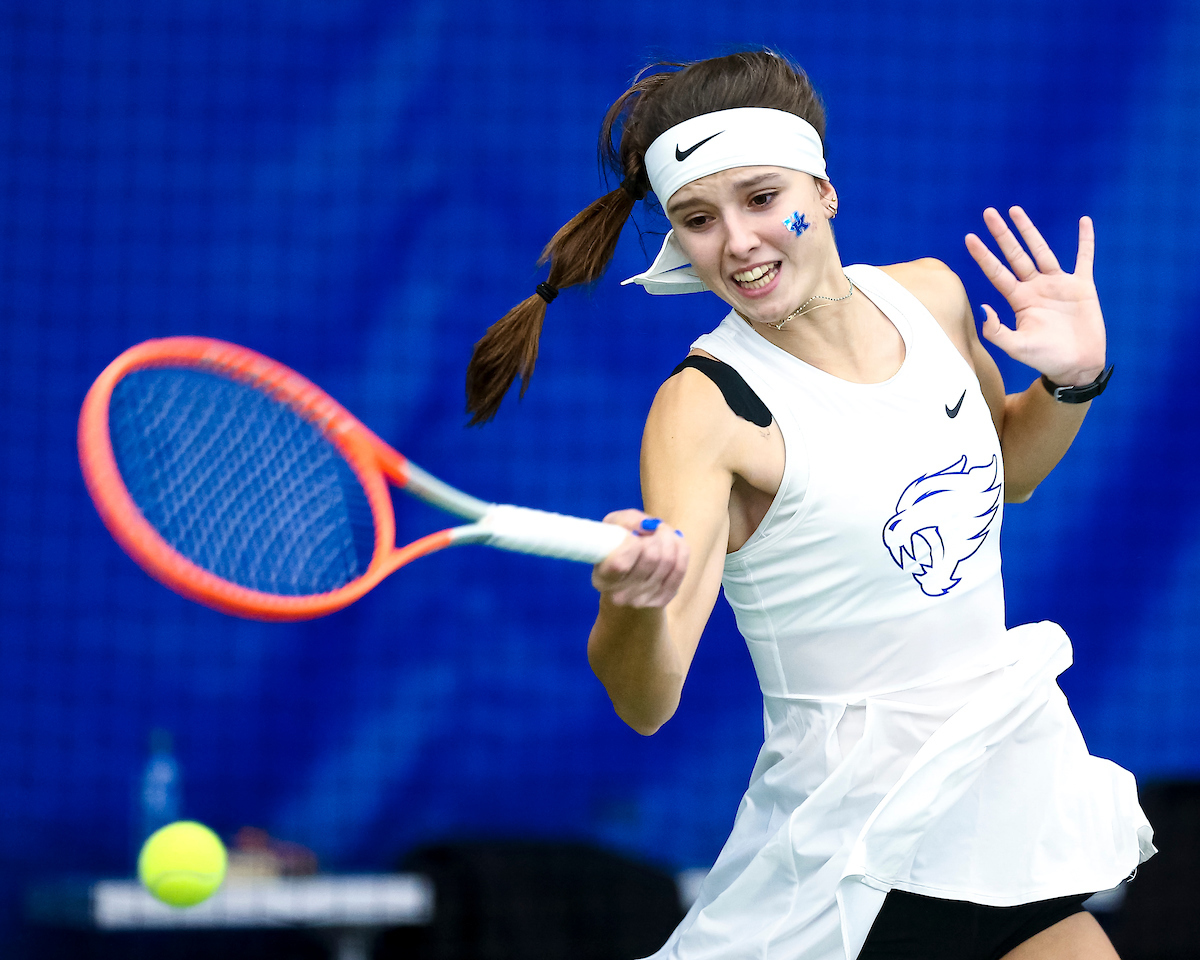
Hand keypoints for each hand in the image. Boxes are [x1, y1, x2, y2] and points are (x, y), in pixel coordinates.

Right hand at [592, 509, 688, 607]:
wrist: (626, 576)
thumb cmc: (617, 546)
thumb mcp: (613, 527)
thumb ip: (627, 521)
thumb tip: (649, 525)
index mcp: (603, 578)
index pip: (620, 563)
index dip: (632, 542)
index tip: (634, 534)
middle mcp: (620, 595)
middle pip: (651, 558)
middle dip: (657, 535)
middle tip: (655, 528)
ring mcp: (642, 600)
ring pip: (668, 561)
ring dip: (670, 539)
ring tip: (663, 533)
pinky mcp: (662, 600)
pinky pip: (680, 568)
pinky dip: (680, 550)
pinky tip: (674, 543)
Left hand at [965, 206, 1106, 385]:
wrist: (1076, 366)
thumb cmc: (1045, 359)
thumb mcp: (1015, 347)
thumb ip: (996, 330)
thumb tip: (983, 308)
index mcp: (1019, 299)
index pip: (997, 272)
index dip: (983, 255)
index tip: (969, 237)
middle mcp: (1036, 287)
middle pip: (1015, 255)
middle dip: (1002, 234)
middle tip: (988, 213)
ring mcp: (1059, 284)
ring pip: (1042, 250)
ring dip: (1029, 231)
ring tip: (1015, 211)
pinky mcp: (1082, 286)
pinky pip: (1084, 258)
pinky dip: (1085, 240)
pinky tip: (1084, 221)